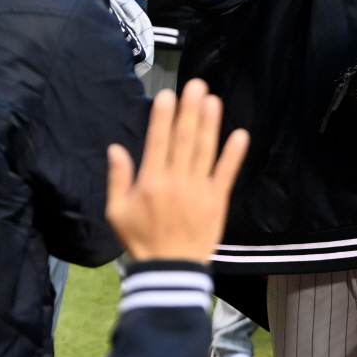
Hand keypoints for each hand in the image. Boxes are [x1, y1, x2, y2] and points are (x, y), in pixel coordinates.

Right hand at [107, 79, 248, 262]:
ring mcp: (199, 190)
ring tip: (213, 100)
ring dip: (210, 124)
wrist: (170, 272)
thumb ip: (118, 179)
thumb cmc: (141, 240)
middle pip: (184, 139)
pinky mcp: (217, 201)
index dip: (163, 117)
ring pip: (205, 151)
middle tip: (196, 85)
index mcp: (151, 181)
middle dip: (190, 110)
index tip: (167, 95)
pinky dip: (233, 155)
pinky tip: (240, 135)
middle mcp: (176, 181)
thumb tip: (115, 149)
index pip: (158, 141)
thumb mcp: (117, 212)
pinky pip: (226, 174)